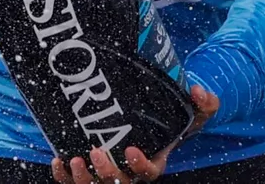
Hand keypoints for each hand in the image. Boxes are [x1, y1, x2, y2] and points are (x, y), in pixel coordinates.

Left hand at [51, 85, 219, 183]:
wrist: (153, 117)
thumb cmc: (174, 117)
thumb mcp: (195, 110)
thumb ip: (205, 102)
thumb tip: (197, 90)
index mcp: (155, 161)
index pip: (149, 174)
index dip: (139, 166)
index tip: (130, 150)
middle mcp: (132, 172)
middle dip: (107, 173)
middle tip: (96, 151)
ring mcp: (112, 172)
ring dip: (83, 180)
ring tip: (74, 159)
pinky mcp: (93, 168)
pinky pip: (76, 181)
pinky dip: (65, 177)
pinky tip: (59, 160)